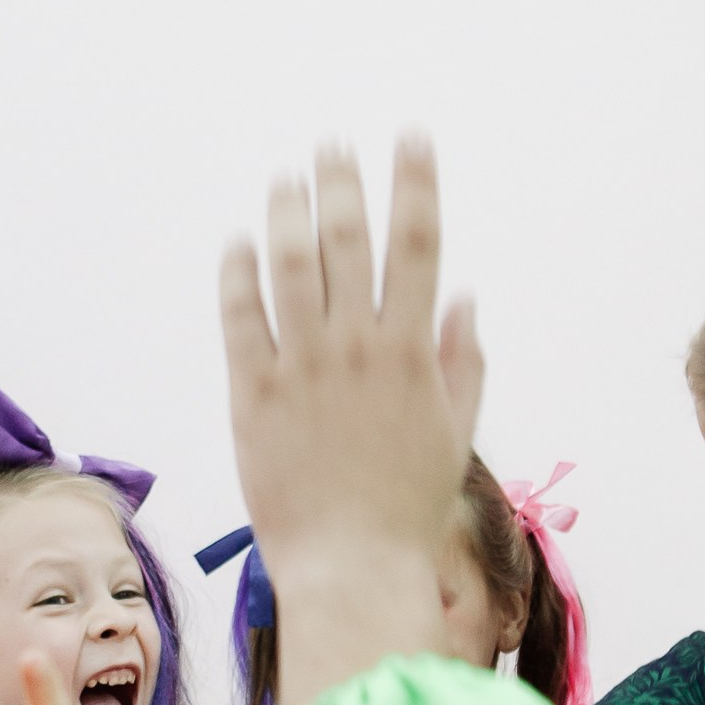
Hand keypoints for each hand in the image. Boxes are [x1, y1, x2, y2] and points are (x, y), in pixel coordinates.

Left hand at [219, 142, 484, 704]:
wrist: (353, 567)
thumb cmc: (408, 507)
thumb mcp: (454, 432)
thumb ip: (462, 361)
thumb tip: (464, 297)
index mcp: (412, 351)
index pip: (418, 243)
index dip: (415, 182)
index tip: (411, 137)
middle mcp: (357, 348)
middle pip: (349, 238)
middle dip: (343, 181)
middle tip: (333, 144)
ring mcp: (302, 368)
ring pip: (291, 265)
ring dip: (288, 210)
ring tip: (286, 176)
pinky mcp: (252, 395)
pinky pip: (241, 318)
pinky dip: (239, 273)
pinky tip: (239, 241)